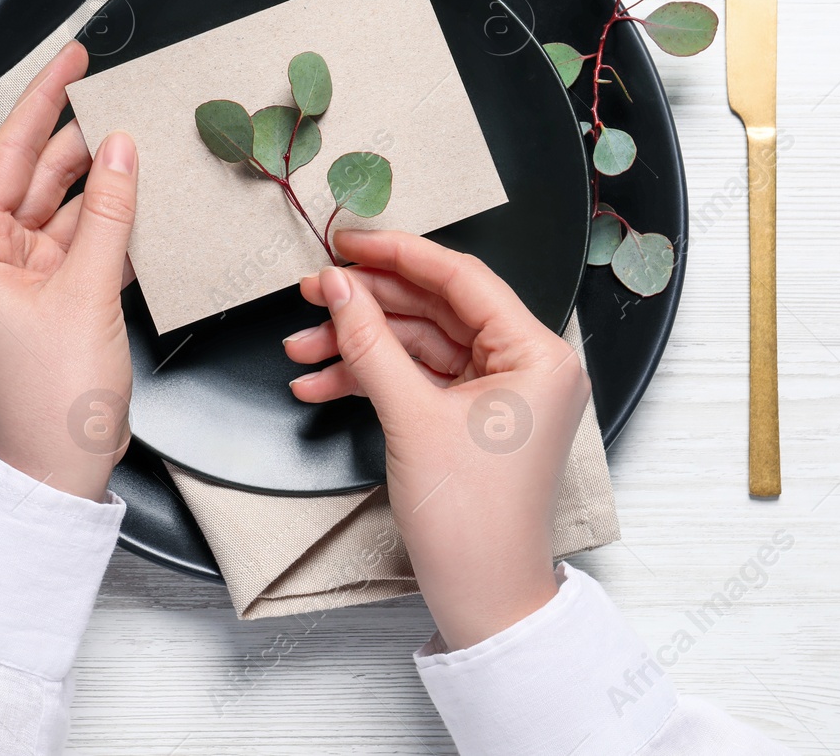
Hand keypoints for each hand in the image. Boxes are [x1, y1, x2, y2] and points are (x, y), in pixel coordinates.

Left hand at [0, 41, 137, 503]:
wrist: (57, 472)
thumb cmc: (49, 400)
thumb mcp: (87, 294)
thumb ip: (109, 215)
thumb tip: (120, 150)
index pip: (7, 156)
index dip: (43, 102)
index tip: (69, 57)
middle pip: (37, 178)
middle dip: (80, 140)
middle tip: (121, 93)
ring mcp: (21, 279)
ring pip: (67, 210)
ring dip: (104, 184)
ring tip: (144, 143)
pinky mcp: (52, 299)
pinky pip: (83, 244)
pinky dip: (112, 226)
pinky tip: (144, 199)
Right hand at [284, 230, 589, 648]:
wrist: (482, 598)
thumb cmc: (474, 522)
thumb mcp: (412, 417)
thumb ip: (370, 342)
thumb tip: (339, 287)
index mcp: (538, 354)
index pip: (462, 278)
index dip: (398, 254)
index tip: (349, 241)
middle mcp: (526, 366)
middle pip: (435, 309)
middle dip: (366, 305)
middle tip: (313, 291)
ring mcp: (498, 393)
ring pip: (418, 344)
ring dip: (357, 346)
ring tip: (302, 349)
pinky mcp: (471, 418)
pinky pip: (417, 378)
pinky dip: (370, 378)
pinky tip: (321, 382)